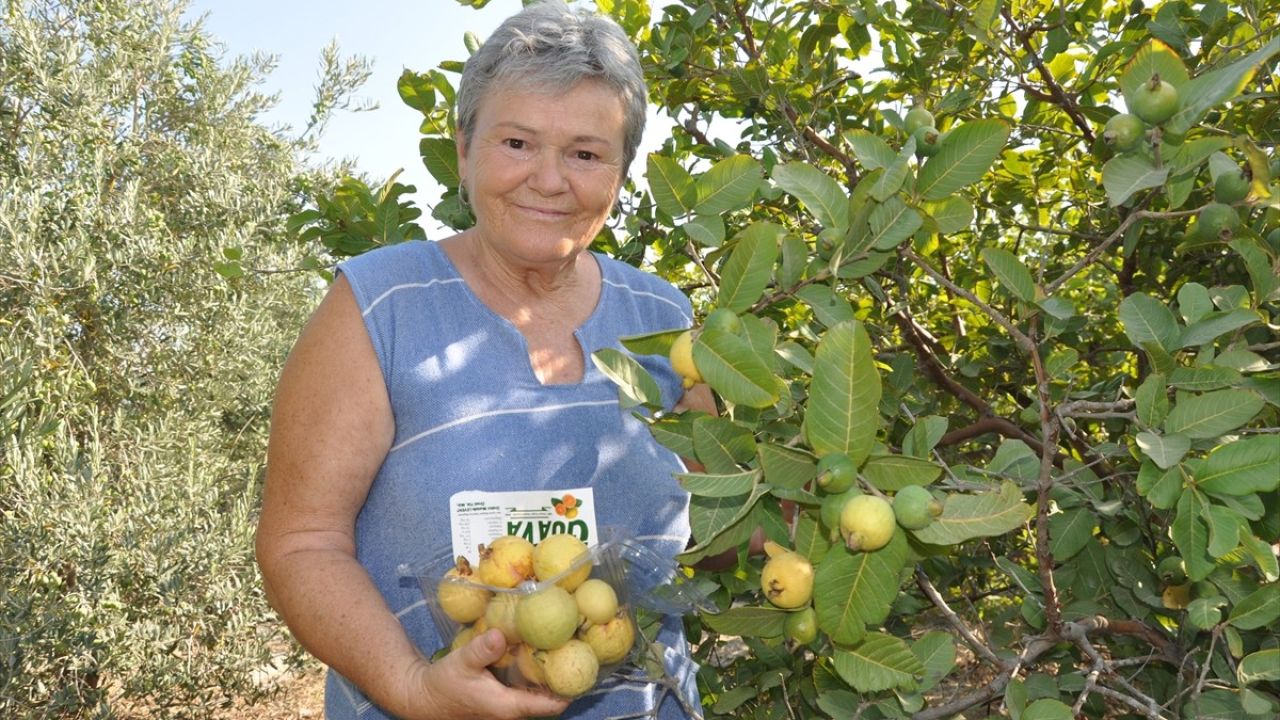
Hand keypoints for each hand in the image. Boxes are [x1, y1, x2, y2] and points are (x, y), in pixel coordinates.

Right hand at [399, 628, 569, 719]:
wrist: (422, 697)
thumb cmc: (443, 684)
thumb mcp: (461, 663)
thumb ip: (481, 650)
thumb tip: (501, 634)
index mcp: (508, 707)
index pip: (550, 705)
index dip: (570, 688)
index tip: (586, 665)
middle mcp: (512, 711)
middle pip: (549, 698)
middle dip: (564, 675)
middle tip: (578, 647)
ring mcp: (508, 707)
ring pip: (538, 692)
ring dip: (549, 674)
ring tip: (564, 645)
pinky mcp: (502, 700)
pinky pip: (526, 688)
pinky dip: (535, 673)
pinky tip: (538, 649)